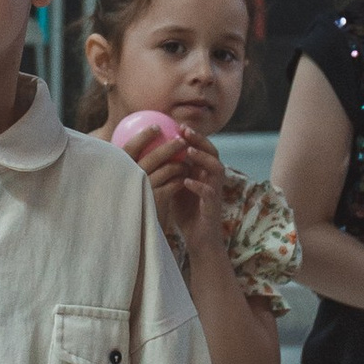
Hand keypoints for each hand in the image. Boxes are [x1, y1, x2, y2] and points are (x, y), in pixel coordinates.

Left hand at [130, 126, 222, 253]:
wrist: (198, 238)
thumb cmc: (185, 211)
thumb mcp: (174, 187)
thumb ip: (169, 171)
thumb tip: (147, 156)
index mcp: (203, 172)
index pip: (202, 148)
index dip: (193, 136)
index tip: (178, 125)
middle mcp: (211, 178)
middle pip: (212, 152)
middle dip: (200, 140)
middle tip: (185, 131)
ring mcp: (215, 191)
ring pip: (216, 169)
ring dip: (202, 159)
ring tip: (189, 152)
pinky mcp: (213, 205)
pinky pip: (209, 192)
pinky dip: (199, 185)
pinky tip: (187, 181)